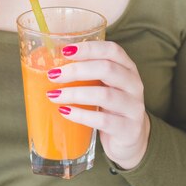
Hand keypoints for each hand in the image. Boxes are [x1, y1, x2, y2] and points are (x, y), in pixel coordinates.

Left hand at [47, 41, 149, 168]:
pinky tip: (65, 112)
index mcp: (127, 67)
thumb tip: (52, 66)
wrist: (131, 137)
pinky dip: (81, 115)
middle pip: (107, 69)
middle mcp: (134, 84)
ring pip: (105, 95)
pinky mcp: (129, 129)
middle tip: (53, 75)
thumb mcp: (104, 85)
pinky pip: (103, 120)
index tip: (65, 50)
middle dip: (77, 70)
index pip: (112, 50)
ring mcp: (134, 107)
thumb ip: (87, 74)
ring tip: (53, 95)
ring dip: (75, 93)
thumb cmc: (110, 105)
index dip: (89, 48)